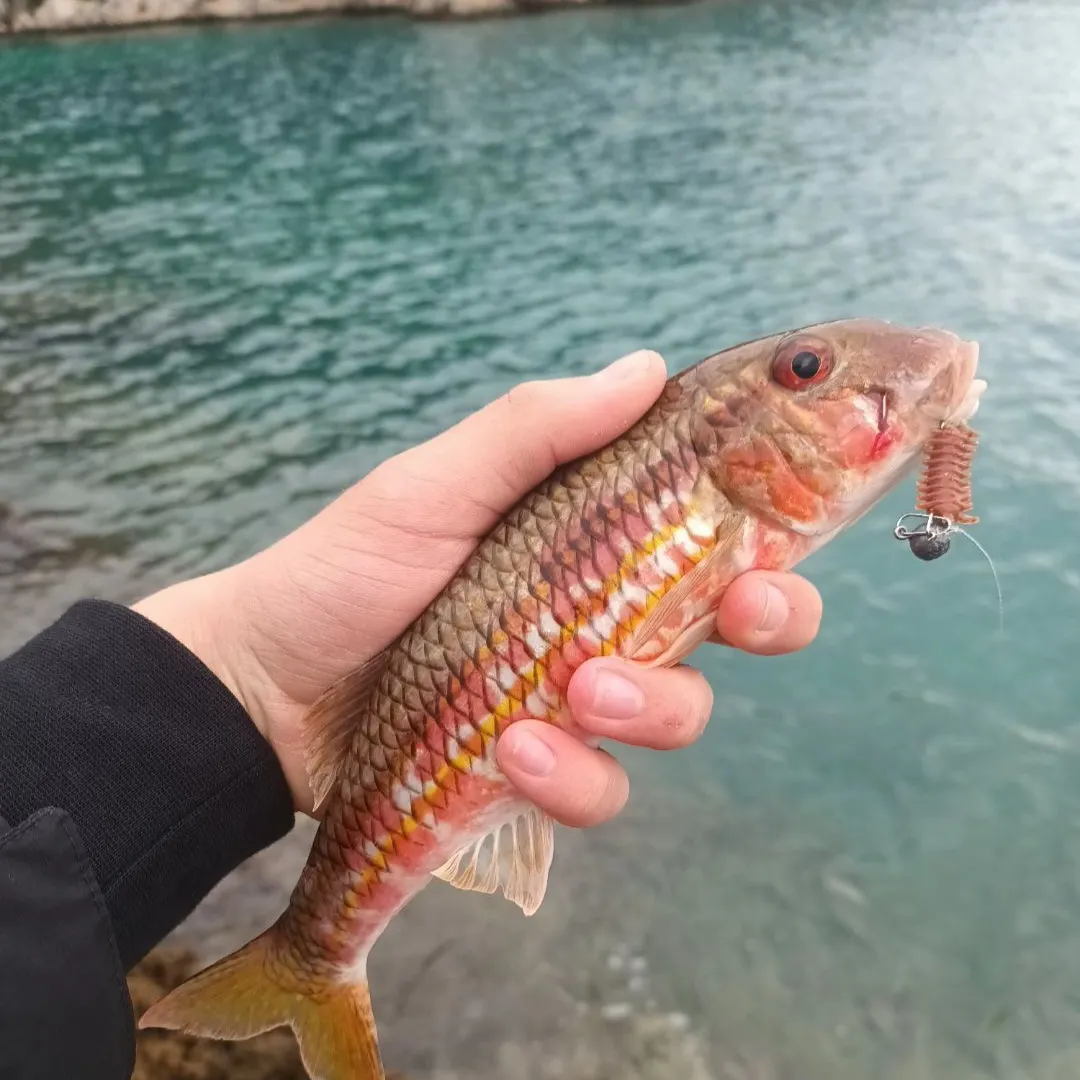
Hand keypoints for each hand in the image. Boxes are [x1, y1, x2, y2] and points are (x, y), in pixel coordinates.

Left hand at [134, 350, 821, 823]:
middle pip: (737, 625)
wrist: (265, 687)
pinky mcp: (543, 768)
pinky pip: (602, 787)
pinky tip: (513, 752)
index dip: (775, 530)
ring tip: (571, 696)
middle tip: (743, 614)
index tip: (788, 530)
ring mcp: (578, 696)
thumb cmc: (347, 570)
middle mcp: (606, 615)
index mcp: (595, 538)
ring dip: (649, 708)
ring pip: (680, 714)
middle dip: (767, 622)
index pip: (716, 527)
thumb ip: (535, 431)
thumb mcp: (434, 486)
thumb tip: (647, 367)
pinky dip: (571, 775)